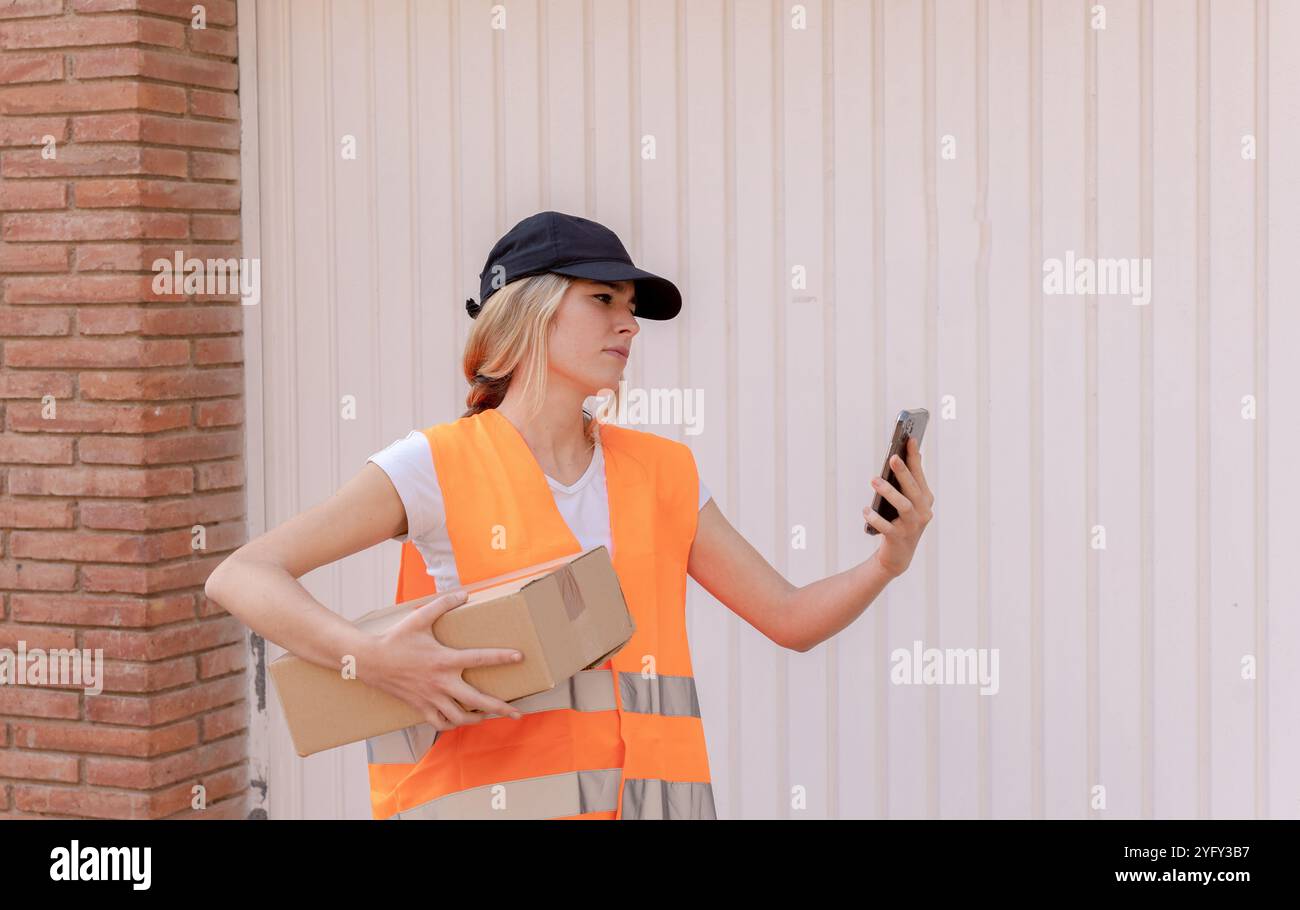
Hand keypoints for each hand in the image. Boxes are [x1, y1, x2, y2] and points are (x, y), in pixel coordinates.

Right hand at [357, 588, 526, 731]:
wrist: (368, 661)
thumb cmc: (395, 638)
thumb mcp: (419, 617)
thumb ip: (443, 604)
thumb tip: (464, 593)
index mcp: (444, 659)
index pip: (480, 658)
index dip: (501, 657)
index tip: (519, 657)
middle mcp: (440, 682)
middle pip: (476, 700)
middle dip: (500, 708)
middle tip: (517, 713)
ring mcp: (430, 697)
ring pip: (459, 717)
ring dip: (478, 719)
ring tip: (491, 716)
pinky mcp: (420, 706)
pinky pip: (440, 722)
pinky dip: (452, 725)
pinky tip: (460, 721)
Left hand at [863, 436, 934, 577]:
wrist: (898, 556)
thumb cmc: (899, 521)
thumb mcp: (905, 501)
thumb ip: (905, 483)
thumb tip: (902, 456)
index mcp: (925, 500)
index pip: (919, 475)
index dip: (915, 457)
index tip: (909, 439)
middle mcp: (923, 512)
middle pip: (913, 489)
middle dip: (903, 472)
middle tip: (892, 457)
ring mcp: (913, 526)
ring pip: (904, 506)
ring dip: (889, 492)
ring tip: (874, 480)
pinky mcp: (899, 538)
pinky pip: (887, 526)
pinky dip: (876, 518)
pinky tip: (866, 510)